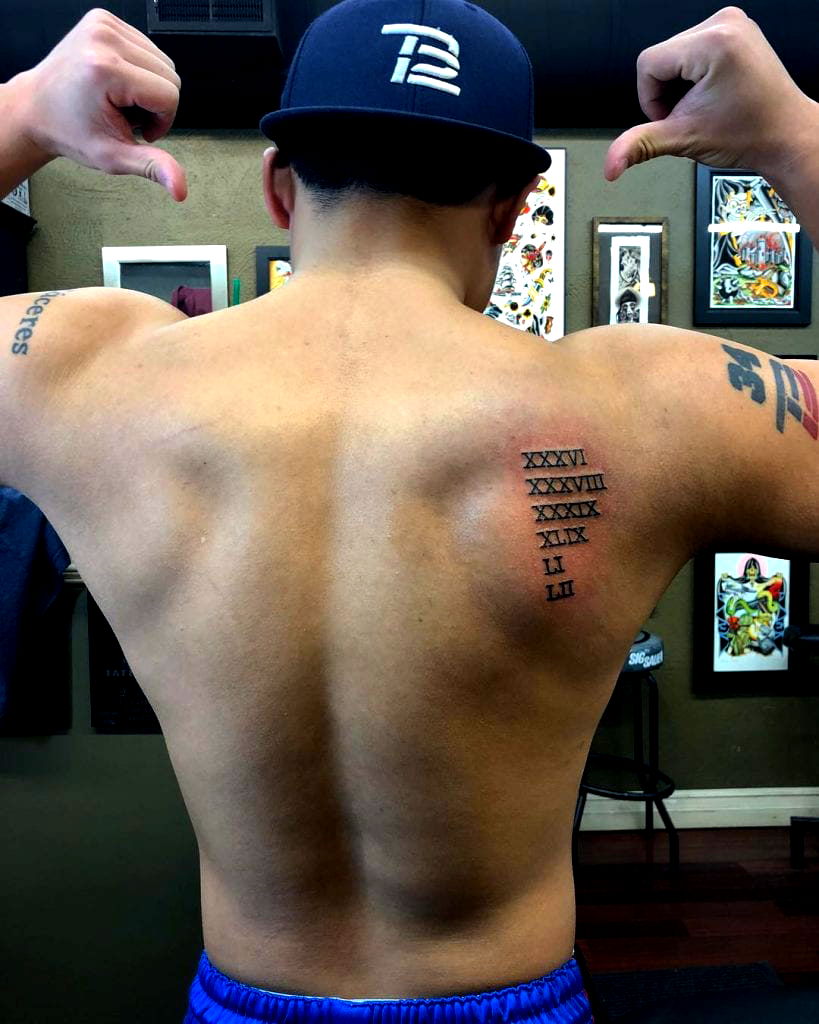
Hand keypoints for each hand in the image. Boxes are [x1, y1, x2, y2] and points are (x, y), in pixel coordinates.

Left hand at [15, 8, 186, 200]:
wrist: (37, 108)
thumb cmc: (69, 130)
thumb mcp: (113, 156)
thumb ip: (151, 167)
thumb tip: (179, 187)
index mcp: (106, 69)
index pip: (169, 94)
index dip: (162, 120)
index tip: (139, 130)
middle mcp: (104, 39)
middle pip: (170, 75)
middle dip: (157, 103)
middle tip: (127, 116)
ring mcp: (103, 25)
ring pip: (162, 61)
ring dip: (149, 86)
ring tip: (121, 99)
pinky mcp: (104, 20)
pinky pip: (146, 48)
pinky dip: (140, 70)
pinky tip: (119, 84)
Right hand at [604, 7, 813, 182]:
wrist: (785, 134)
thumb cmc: (749, 134)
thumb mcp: (685, 139)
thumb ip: (641, 145)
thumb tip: (610, 165)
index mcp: (713, 42)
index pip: (648, 63)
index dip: (651, 99)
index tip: (676, 117)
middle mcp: (724, 23)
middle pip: (660, 57)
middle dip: (667, 92)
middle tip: (693, 114)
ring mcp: (731, 23)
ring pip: (673, 54)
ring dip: (678, 85)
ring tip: (704, 104)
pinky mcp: (734, 30)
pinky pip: (692, 49)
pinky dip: (692, 75)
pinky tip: (710, 92)